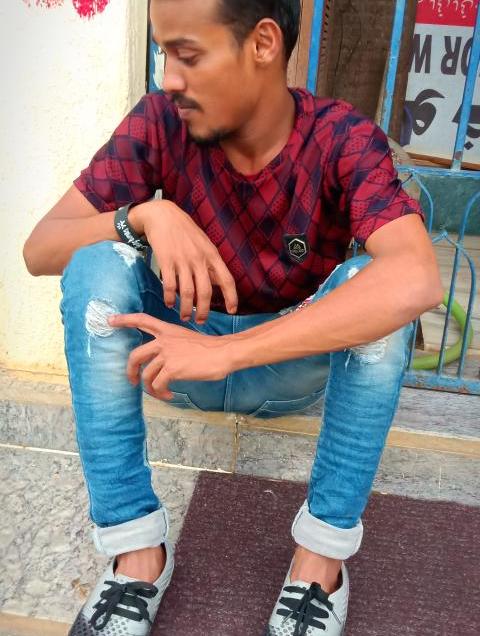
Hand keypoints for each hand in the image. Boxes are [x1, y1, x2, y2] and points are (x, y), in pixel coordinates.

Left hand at [108, 313, 233, 399]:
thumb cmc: (211, 349)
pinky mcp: (172, 369)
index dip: (124, 320)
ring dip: (151, 389)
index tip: (109, 320)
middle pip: (135, 355)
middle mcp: (164, 340)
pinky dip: (161, 393)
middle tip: (131, 381)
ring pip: (146, 375)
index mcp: (168, 330)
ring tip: (161, 393)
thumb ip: (173, 346)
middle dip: (129, 371)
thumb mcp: (188, 340)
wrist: (224, 353)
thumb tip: (165, 364)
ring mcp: (167, 354)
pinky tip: (169, 395)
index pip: (142, 320)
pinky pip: (157, 384)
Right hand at [130, 201, 237, 322]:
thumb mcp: (204, 244)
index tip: (232, 311)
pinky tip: (169, 303)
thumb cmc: (185, 231)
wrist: (162, 215)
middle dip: (203, 311)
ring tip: (184, 317)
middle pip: (205, 292)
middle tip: (200, 321)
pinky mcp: (166, 261)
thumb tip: (218, 285)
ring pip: (187, 292)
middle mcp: (199, 259)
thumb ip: (211, 263)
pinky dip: (170, 298)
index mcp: (212, 255)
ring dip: (186, 308)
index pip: (227, 280)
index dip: (231, 297)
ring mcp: (182, 260)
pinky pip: (170, 285)